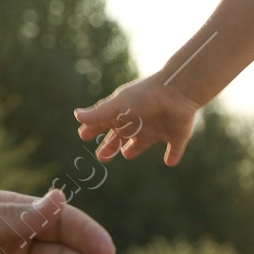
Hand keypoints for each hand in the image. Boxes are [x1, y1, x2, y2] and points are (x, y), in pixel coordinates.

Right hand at [75, 75, 198, 165]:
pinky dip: (173, 155)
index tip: (83, 135)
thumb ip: (99, 114)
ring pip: (143, 142)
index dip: (93, 130)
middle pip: (121, 136)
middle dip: (110, 145)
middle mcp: (139, 122)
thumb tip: (76, 115)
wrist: (176, 91)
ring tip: (126, 154)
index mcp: (124, 115)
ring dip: (134, 148)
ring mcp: (158, 128)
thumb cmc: (144, 97)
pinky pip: (175, 148)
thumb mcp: (119, 107)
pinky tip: (170, 162)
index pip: (105, 124)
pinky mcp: (176, 136)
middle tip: (101, 156)